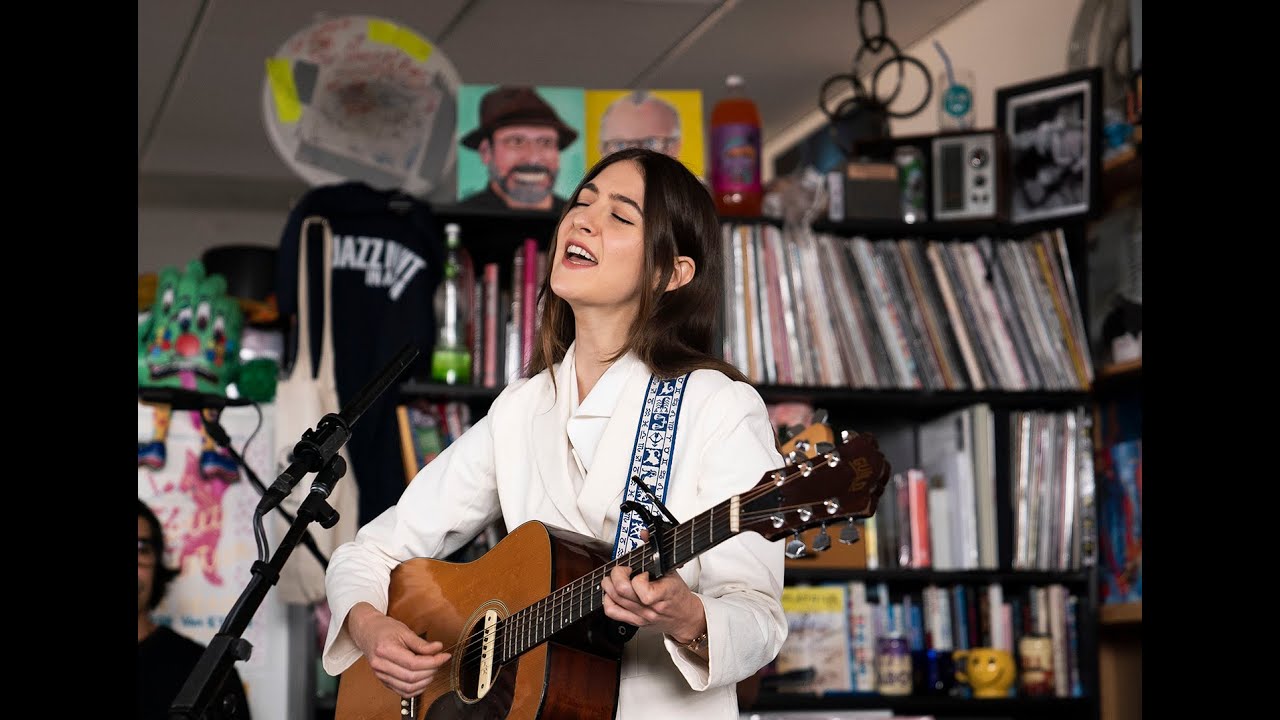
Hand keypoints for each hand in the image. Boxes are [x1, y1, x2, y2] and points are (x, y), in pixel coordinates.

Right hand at [347, 602, 451, 697]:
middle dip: (431, 671)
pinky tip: (424, 679)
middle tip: (439, 661)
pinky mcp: (384, 681)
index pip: (413, 663)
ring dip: (425, 681)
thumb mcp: (404, 630)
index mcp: (385, 650)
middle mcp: (381, 665)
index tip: (444, 656)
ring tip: (433, 669)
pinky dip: (416, 689)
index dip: (433, 662)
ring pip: (407, 688)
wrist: (367, 632)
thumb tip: (438, 649)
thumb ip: (421, 643)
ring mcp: (381, 675)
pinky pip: (402, 692)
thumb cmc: (384, 629)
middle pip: (411, 677)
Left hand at [600, 530, 706, 644]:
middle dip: (617, 574)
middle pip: (621, 591)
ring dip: (610, 584)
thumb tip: (645, 534)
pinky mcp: (634, 622)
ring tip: (617, 578)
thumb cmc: (677, 594)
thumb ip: (656, 551)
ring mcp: (641, 616)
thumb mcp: (671, 570)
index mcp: (664, 594)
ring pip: (613, 599)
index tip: (642, 571)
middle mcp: (650, 608)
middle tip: (624, 570)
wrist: (684, 616)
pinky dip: (608, 599)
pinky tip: (614, 592)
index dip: (638, 577)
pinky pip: (612, 611)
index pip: (643, 589)